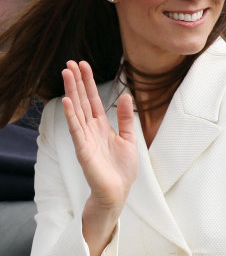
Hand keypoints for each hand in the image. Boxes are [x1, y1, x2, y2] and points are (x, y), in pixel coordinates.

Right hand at [62, 60, 137, 214]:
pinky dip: (71, 115)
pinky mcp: (83, 150)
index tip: (83, 65)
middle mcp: (90, 129)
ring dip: (71, 91)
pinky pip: (76, 129)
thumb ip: (126, 117)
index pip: (92, 99)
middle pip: (82, 100)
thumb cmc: (122, 169)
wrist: (118, 192)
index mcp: (101, 125)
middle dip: (76, 81)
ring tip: (66, 73)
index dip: (88, 82)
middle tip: (70, 62)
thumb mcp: (128, 138)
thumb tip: (127, 95)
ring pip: (77, 110)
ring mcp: (85, 138)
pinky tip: (67, 101)